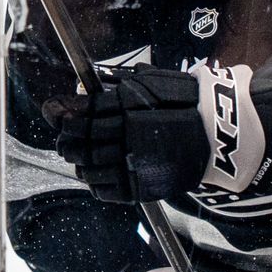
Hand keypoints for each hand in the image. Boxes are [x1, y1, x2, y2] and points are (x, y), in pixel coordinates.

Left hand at [52, 65, 209, 202]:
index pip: (83, 113)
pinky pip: (107, 190)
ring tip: (77, 159)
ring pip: (90, 168)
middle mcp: (126, 134)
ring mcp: (133, 163)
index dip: (63, 114)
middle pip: (82, 141)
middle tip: (63, 140)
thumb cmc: (187, 101)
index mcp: (128, 106)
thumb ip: (120, 84)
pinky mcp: (141, 186)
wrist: (219, 133)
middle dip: (67, 140)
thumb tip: (91, 86)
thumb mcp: (153, 81)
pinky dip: (95, 184)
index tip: (52, 111)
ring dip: (79, 163)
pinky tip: (93, 177)